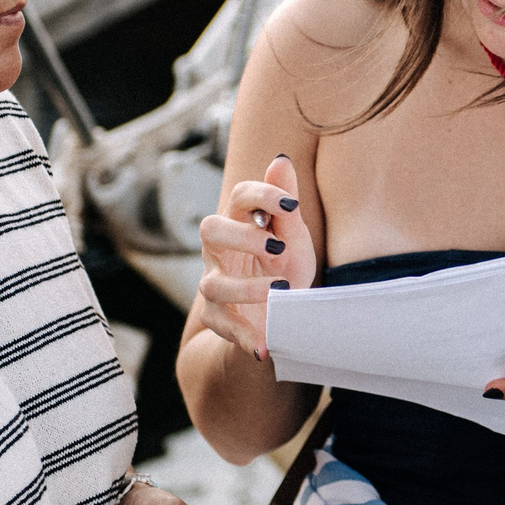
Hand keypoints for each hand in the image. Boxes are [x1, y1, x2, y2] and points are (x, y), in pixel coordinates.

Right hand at [193, 154, 314, 363]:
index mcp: (241, 222)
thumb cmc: (284, 266)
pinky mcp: (217, 318)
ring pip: (212, 284)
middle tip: (277, 248)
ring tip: (281, 291)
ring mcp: (215, 284)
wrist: (280, 315)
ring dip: (247, 289)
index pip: (240, 197)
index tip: (292, 207)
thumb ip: (285, 204)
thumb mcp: (293, 236)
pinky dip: (244, 336)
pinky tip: (266, 344)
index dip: (262, 195)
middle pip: (210, 229)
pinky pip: (223, 326)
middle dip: (241, 236)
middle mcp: (221, 251)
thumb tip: (281, 160)